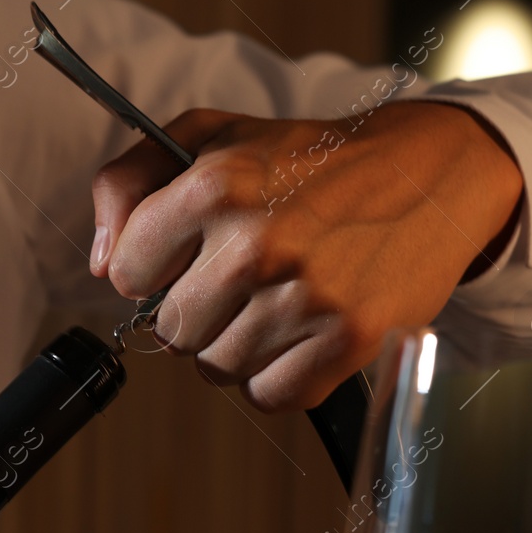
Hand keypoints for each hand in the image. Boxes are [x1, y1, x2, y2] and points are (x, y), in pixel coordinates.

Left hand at [91, 102, 522, 410]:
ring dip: (239, 343)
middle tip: (242, 277)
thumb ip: (129, 183)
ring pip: (218, 368)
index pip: (126, 273)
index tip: (186, 253)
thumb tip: (101, 264)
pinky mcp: (345, 339)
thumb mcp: (209, 137)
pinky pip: (269, 395)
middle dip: (197, 310)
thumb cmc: (308, 160)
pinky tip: (302, 330)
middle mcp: (255, 243)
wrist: (429, 175)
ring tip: (278, 297)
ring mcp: (303, 296)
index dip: (152, 267)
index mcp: (215, 186)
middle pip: (173, 331)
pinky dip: (280, 374)